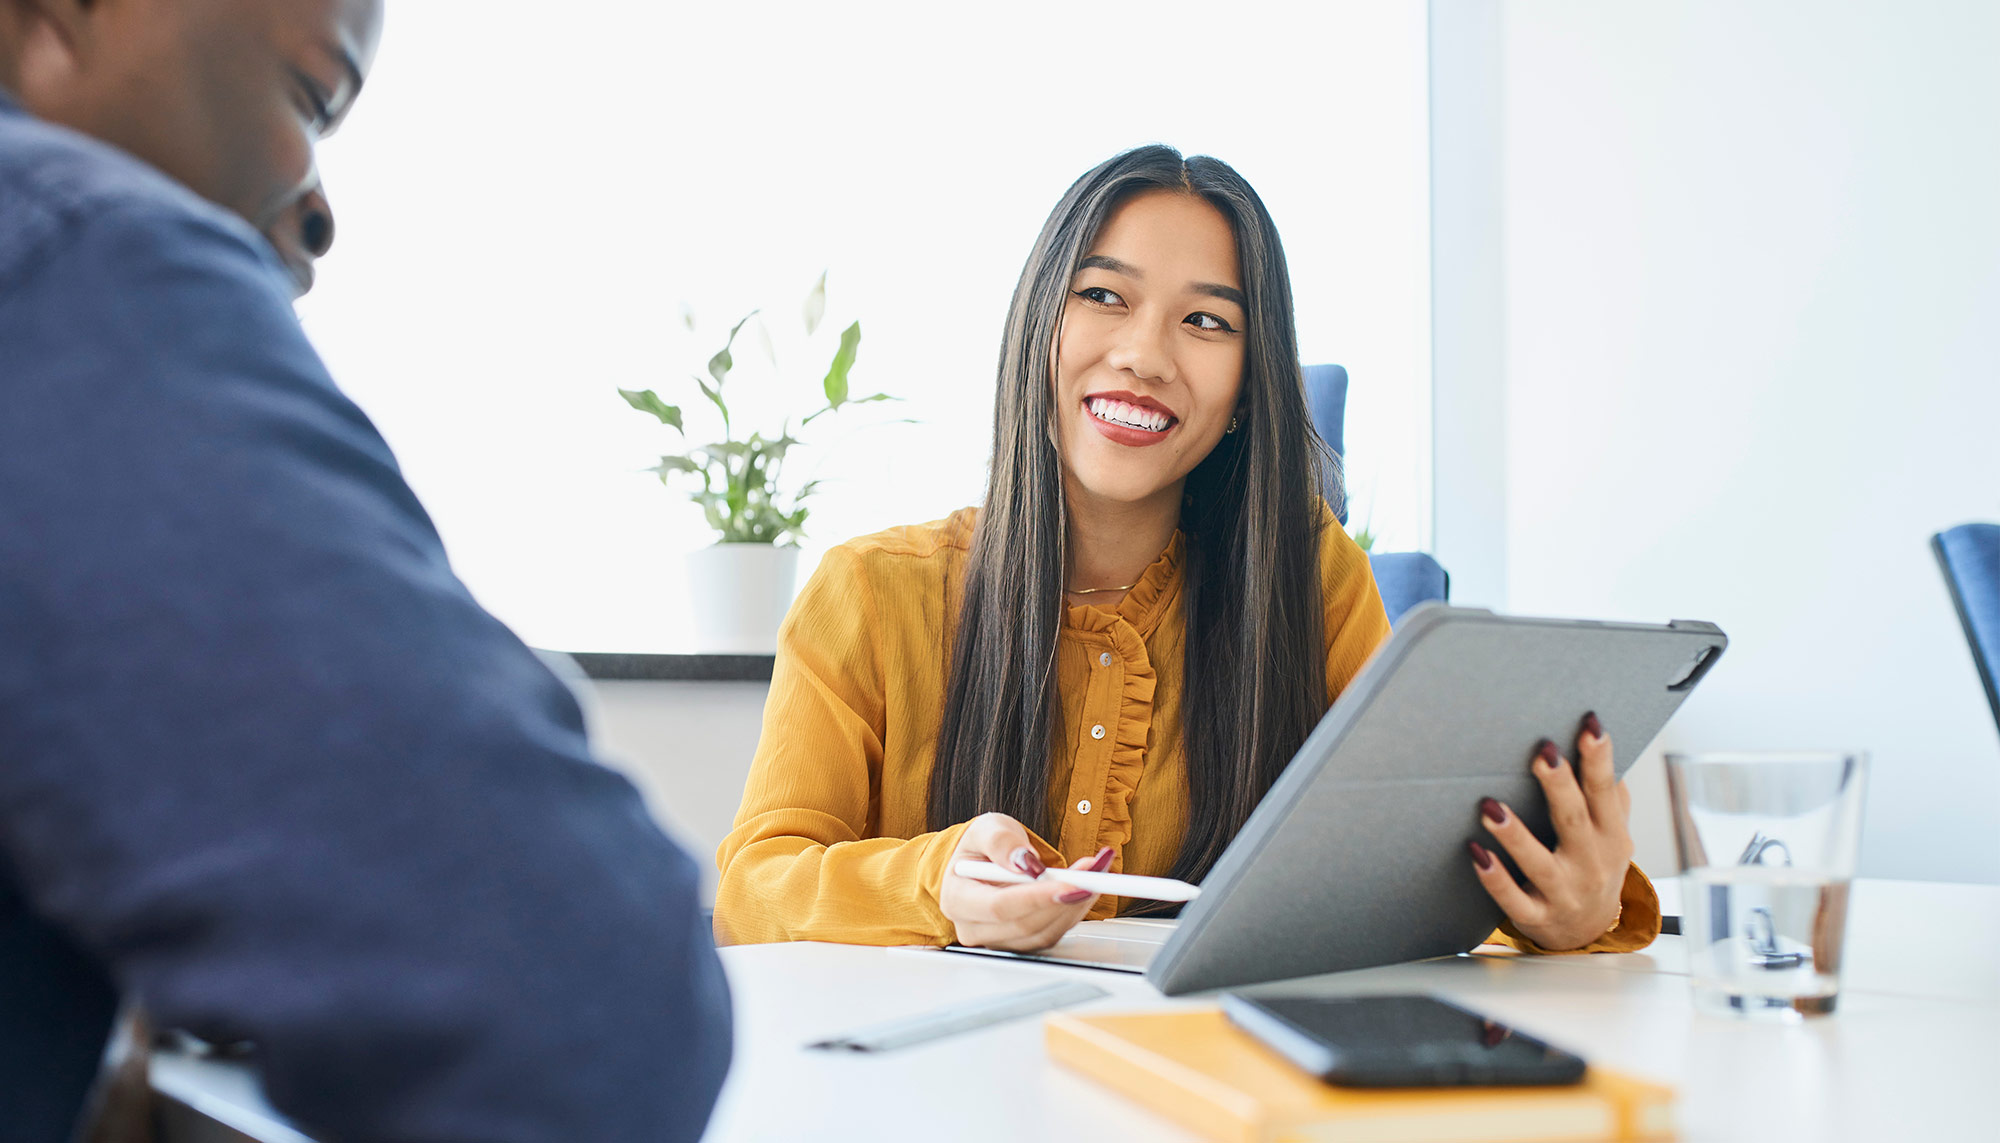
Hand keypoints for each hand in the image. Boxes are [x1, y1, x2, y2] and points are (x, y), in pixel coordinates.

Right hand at [939, 812, 1113, 950]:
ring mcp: (999, 940)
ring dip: (1076, 904)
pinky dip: (1074, 910)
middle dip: (1065, 898)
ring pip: (1044, 933)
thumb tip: (1024, 862)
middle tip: (1093, 872)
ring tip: (1095, 873)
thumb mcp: (987, 828)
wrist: (983, 861)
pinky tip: (1085, 888)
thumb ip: (1001, 842)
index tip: (1069, 883)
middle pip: (1025, 925)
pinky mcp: (1022, 943)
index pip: (998, 907)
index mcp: (958, 899)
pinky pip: (1053, 933)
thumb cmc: (981, 847)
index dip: (1036, 898)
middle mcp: (974, 927)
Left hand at [1469, 713, 1632, 950]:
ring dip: (1514, 834)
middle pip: (1573, 820)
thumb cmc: (1595, 869)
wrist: (1590, 933)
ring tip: (1490, 807)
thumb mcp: (1613, 836)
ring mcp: (1564, 893)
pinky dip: (1495, 878)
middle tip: (1542, 753)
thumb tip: (1602, 746)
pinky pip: (1513, 899)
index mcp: (1611, 837)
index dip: (1599, 760)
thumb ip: (1611, 798)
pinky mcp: (1537, 916)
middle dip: (1558, 786)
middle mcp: (1591, 864)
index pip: (1604, 792)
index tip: (1589, 727)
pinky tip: (1476, 854)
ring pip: (1538, 863)